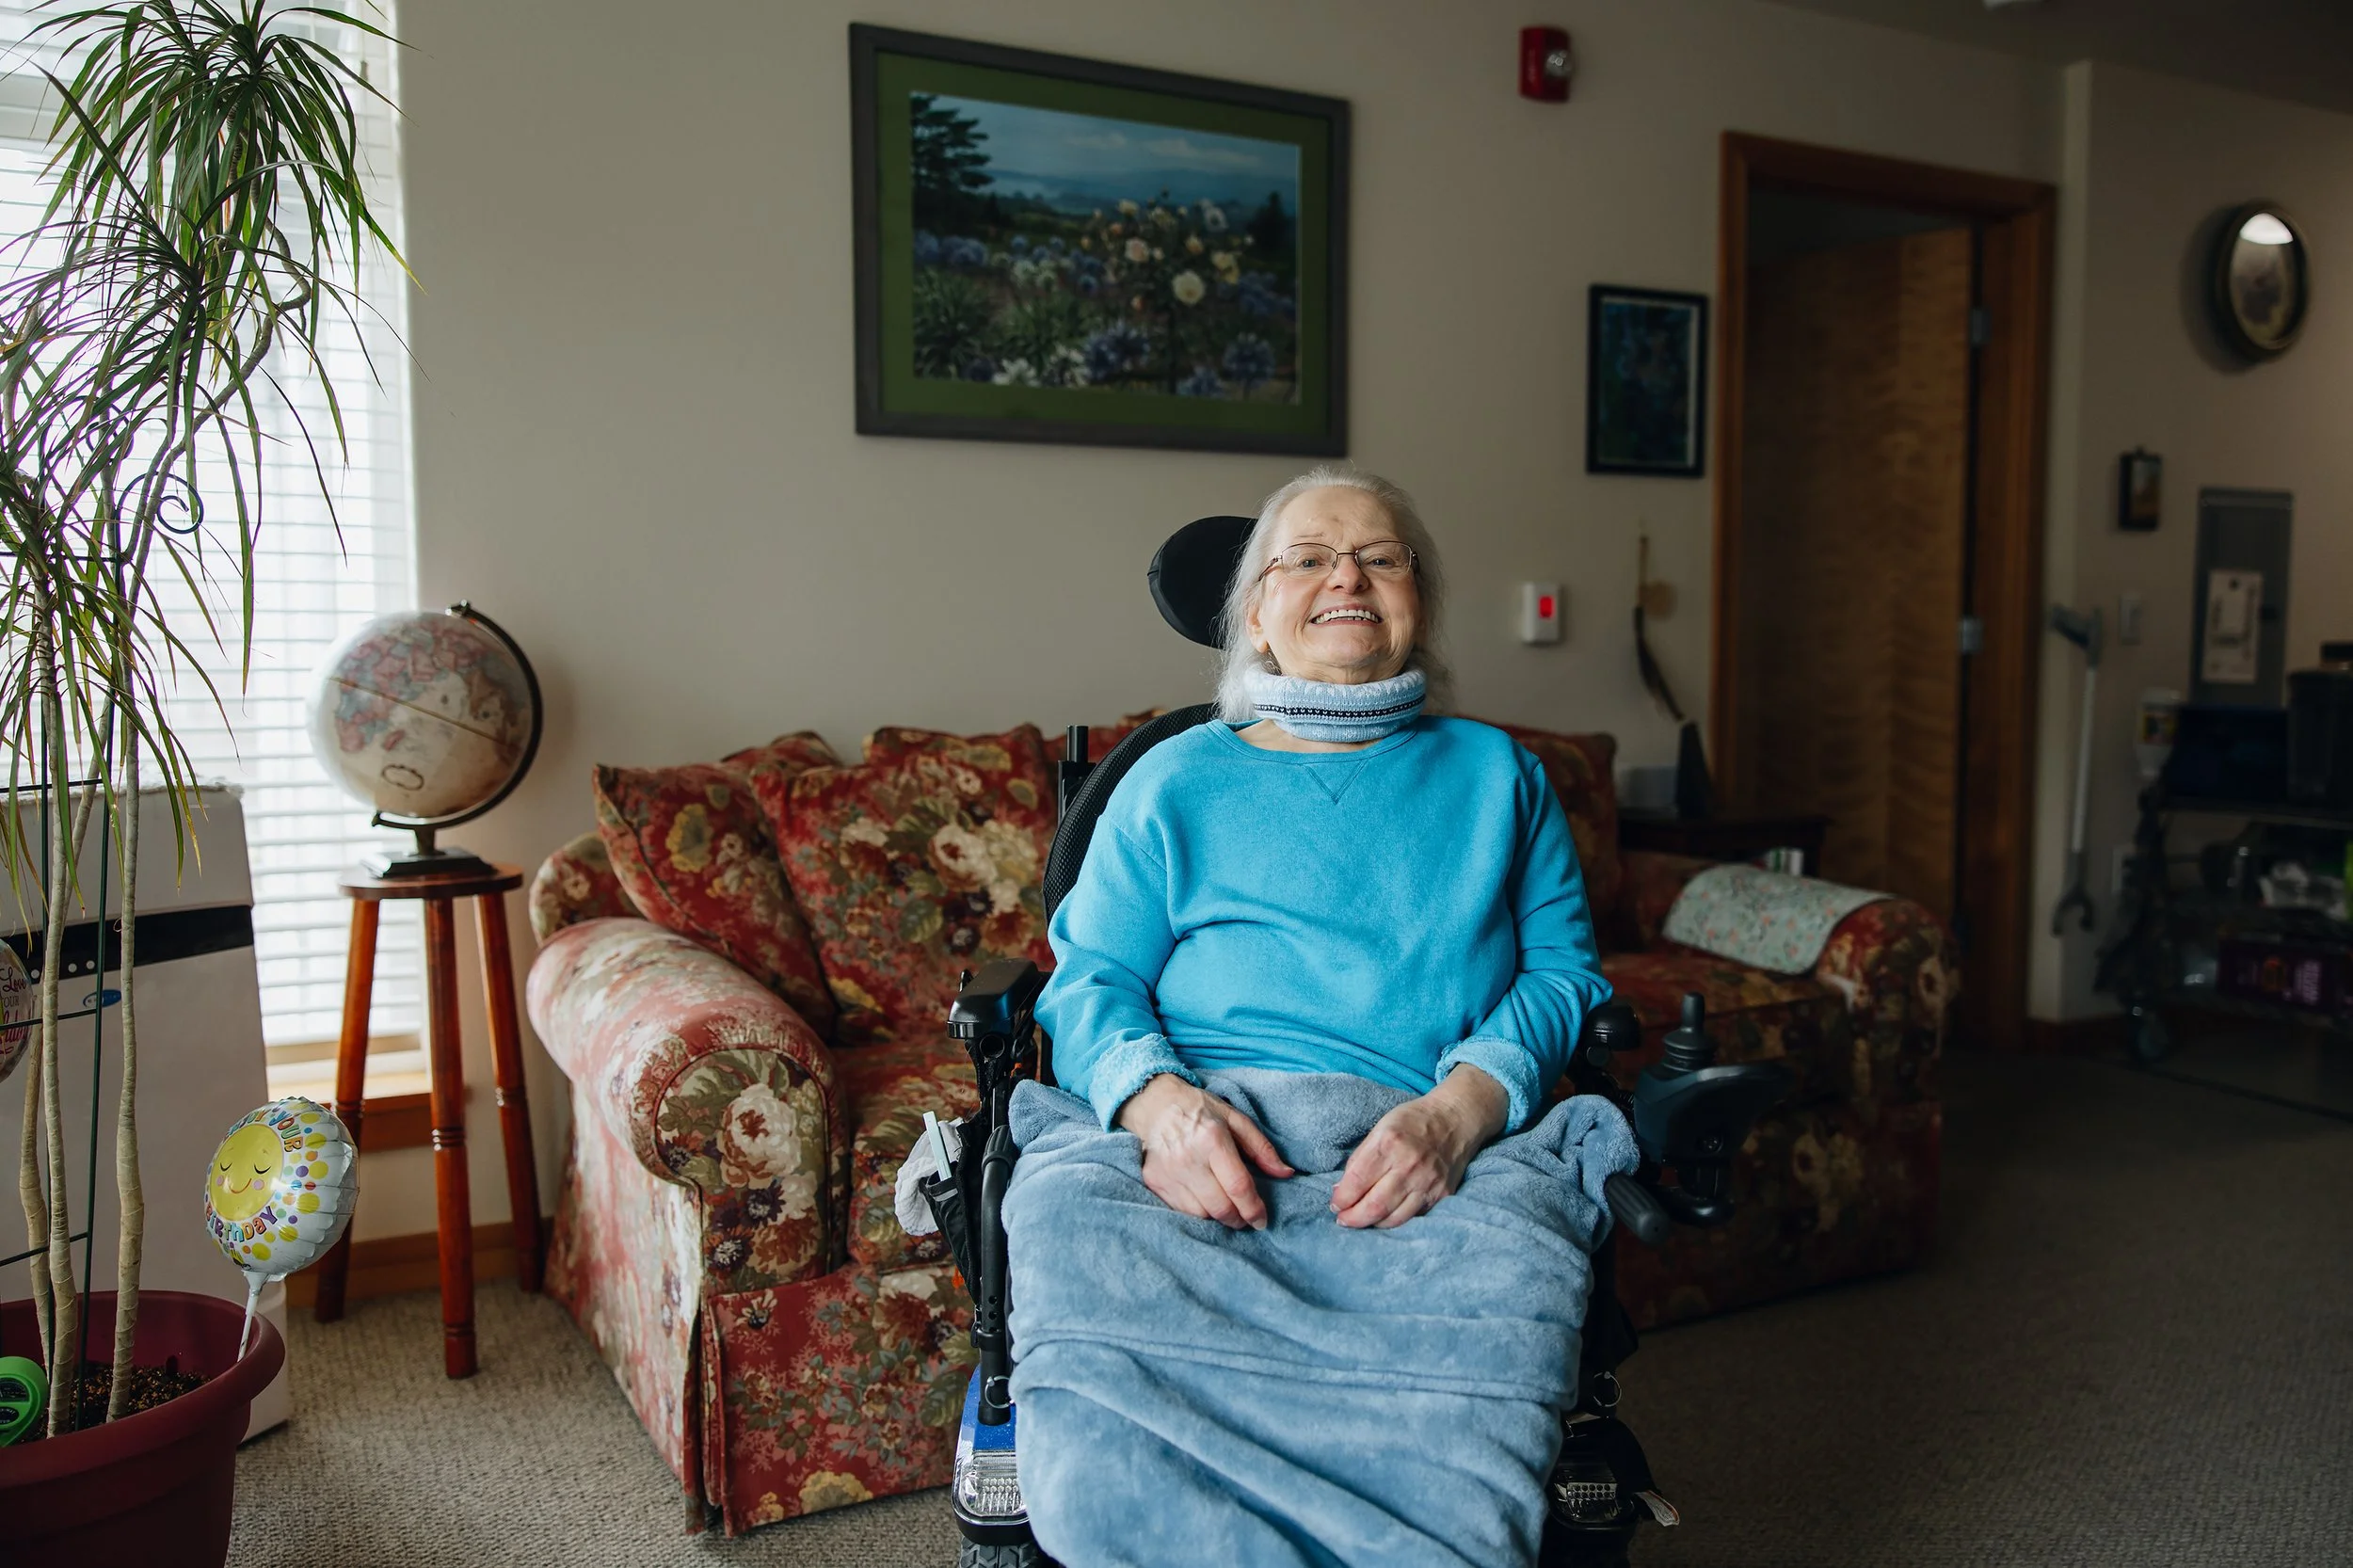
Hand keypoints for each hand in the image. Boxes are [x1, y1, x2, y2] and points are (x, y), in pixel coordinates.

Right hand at [1117, 1074, 1294, 1228]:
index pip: (1238, 1185)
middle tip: (1244, 1217)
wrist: (1156, 1104)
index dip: (1253, 1209)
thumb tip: (1286, 1174)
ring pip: (1201, 1214)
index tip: (1262, 1220)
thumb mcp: (1236, 1120)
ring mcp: (1168, 1172)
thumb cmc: (1201, 1111)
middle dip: (1238, 1219)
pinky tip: (1204, 1200)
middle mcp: (1188, 1157)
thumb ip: (1262, 1148)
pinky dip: (1197, 1211)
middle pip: (1220, 1206)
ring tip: (1224, 1206)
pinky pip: (1181, 1210)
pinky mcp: (1154, 1181)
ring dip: (1217, 1216)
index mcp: (1213, 1139)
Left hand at [1331, 1066, 1507, 1228]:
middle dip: (1353, 1219)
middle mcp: (1409, 1164)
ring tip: (1362, 1221)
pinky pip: (1413, 1217)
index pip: (1357, 1182)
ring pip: (1394, 1219)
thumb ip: (1359, 1159)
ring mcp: (1428, 1182)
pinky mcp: (1442, 1194)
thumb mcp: (1379, 1128)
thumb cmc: (1412, 1122)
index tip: (1335, 1205)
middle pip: (1374, 1207)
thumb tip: (1341, 1190)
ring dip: (1372, 1225)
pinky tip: (1385, 1217)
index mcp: (1389, 1143)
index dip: (1341, 1199)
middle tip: (1344, 1220)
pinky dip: (1395, 1221)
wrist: (1455, 1119)